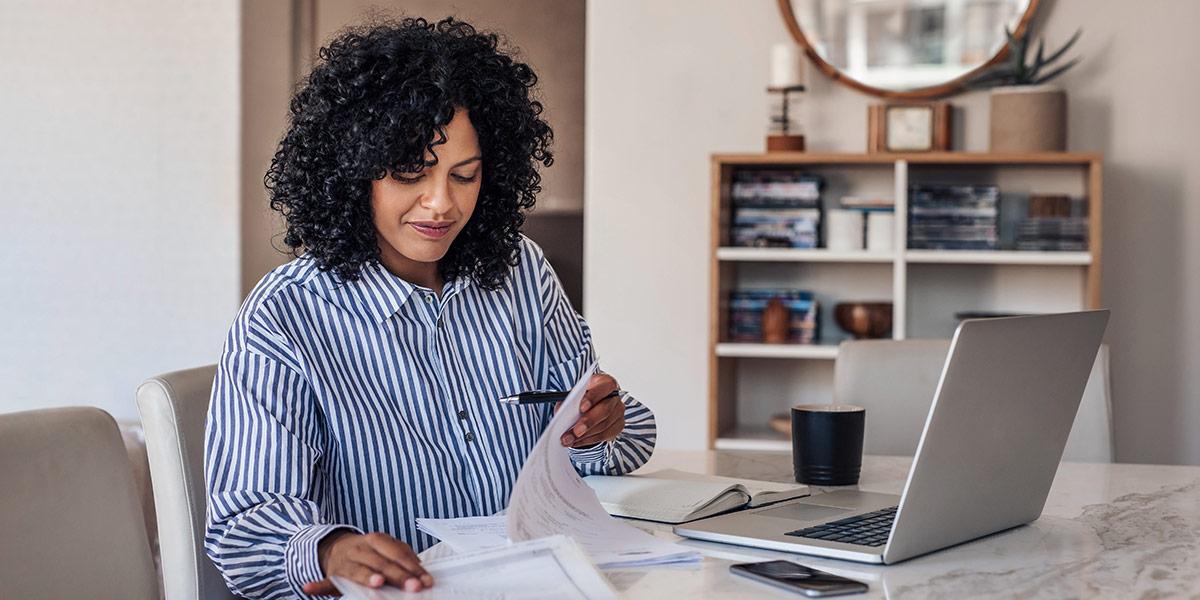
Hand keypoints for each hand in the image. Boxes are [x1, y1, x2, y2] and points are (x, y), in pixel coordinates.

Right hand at [302, 530, 432, 595]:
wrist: (337, 547)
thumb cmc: (370, 551)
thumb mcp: (385, 547)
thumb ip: (401, 555)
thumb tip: (420, 568)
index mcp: (377, 539)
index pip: (398, 554)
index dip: (413, 568)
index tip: (426, 581)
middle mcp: (361, 549)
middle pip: (383, 564)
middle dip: (399, 576)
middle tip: (414, 587)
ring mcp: (345, 562)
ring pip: (358, 572)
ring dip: (367, 577)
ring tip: (377, 583)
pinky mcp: (333, 575)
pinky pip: (325, 581)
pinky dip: (317, 585)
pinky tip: (309, 588)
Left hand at [560, 373, 624, 447]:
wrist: (591, 405)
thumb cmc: (583, 397)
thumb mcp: (575, 394)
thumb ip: (569, 400)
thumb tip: (561, 412)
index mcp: (605, 383)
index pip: (603, 387)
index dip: (593, 397)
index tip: (581, 407)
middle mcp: (614, 397)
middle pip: (605, 410)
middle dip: (588, 422)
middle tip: (575, 431)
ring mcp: (618, 412)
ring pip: (604, 426)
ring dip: (585, 435)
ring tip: (569, 439)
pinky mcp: (618, 426)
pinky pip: (604, 435)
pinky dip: (588, 440)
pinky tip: (576, 442)